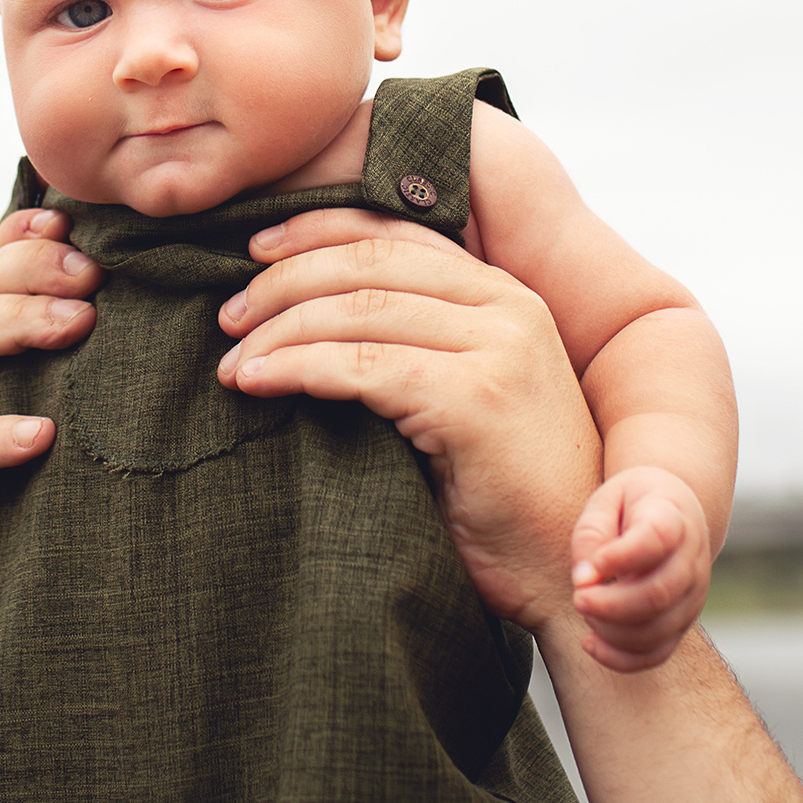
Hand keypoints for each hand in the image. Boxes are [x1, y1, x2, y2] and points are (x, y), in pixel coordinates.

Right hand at [0, 206, 99, 647]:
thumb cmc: (36, 511)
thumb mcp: (72, 432)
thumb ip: (93, 379)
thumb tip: (172, 325)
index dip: (26, 236)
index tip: (76, 223)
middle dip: (34, 268)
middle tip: (93, 276)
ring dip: (21, 324)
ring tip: (80, 325)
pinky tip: (39, 435)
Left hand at [217, 207, 601, 629]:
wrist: (572, 569)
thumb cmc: (507, 500)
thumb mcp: (464, 400)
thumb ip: (414, 349)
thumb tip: (302, 320)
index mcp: (505, 296)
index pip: (396, 233)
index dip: (317, 232)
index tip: (255, 252)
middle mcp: (508, 307)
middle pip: (370, 262)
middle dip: (284, 281)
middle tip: (229, 318)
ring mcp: (498, 349)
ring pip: (357, 311)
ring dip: (278, 331)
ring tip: (231, 362)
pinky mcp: (476, 399)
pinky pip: (363, 366)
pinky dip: (298, 368)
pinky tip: (257, 383)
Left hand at [568, 466, 711, 671]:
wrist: (672, 513)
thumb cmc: (631, 505)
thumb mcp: (606, 500)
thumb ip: (591, 534)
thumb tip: (583, 580)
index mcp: (673, 518)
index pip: (657, 539)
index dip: (623, 556)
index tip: (596, 564)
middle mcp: (691, 560)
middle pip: (659, 594)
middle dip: (610, 605)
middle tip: (578, 596)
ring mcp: (692, 595)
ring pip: (658, 629)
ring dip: (612, 630)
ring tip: (585, 608)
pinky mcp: (681, 622)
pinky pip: (658, 653)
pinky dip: (622, 658)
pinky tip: (591, 643)